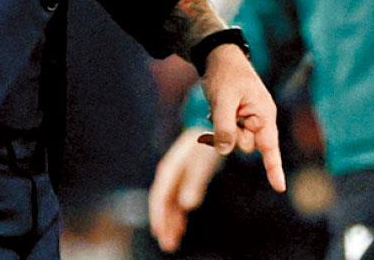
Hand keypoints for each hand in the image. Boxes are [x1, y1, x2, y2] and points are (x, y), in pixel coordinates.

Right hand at [148, 129, 223, 251]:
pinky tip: (180, 228)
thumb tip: (187, 205)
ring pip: (169, 204)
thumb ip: (195, 182)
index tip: (159, 232)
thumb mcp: (202, 161)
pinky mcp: (185, 179)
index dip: (158, 215)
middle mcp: (170, 174)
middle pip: (162, 203)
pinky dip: (177, 216)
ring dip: (169, 223)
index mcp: (171, 168)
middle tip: (166, 245)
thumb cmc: (207, 143)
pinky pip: (177, 201)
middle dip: (162, 224)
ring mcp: (177, 177)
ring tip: (171, 243)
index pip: (159, 195)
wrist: (215, 128)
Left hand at [198, 44, 284, 188]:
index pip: (270, 146)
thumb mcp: (222, 99)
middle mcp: (260, 119)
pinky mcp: (238, 119)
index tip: (280, 188)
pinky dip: (219, 126)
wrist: (219, 56)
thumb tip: (225, 151)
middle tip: (223, 111)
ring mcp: (249, 120)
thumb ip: (224, 126)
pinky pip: (228, 133)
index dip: (274, 168)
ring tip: (219, 106)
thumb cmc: (225, 74)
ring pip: (234, 141)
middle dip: (231, 135)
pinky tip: (215, 111)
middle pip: (245, 146)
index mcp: (264, 114)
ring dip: (223, 129)